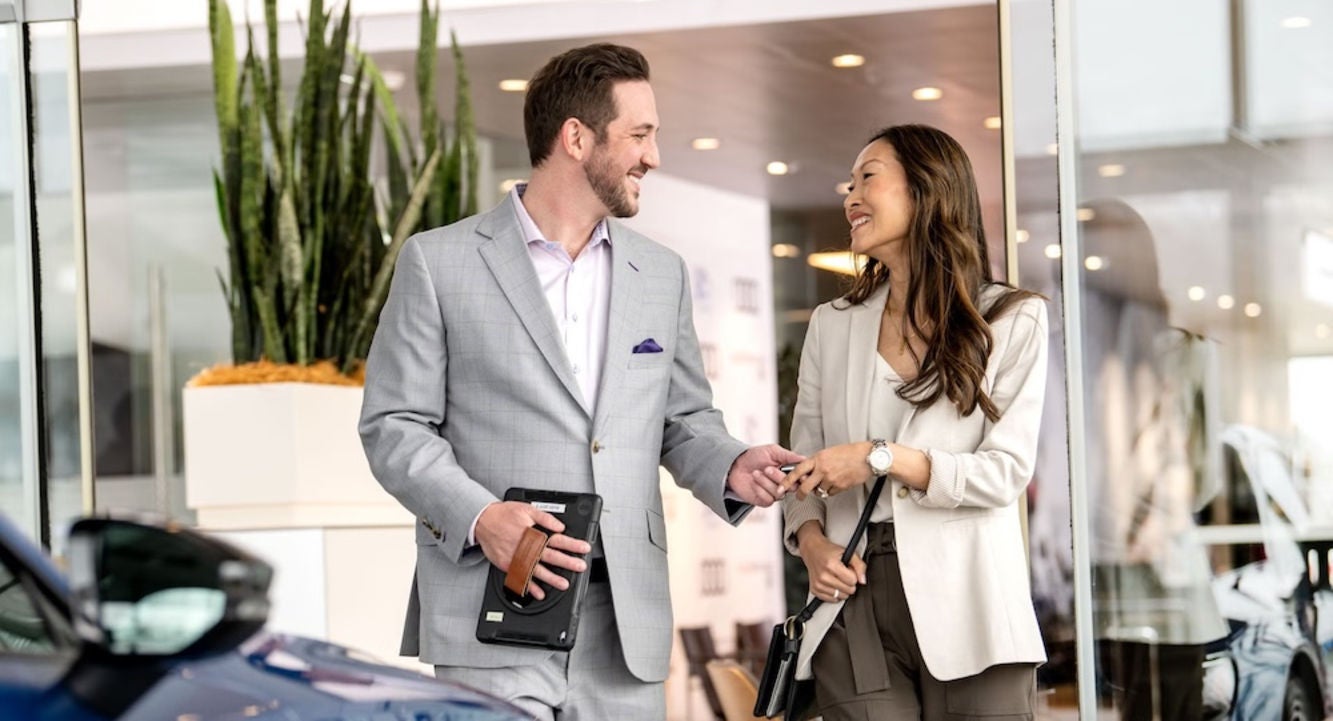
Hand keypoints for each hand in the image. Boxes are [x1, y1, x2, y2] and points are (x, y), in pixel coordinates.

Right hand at [475, 501, 591, 599]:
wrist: (482, 520)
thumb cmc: (504, 514)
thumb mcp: (527, 509)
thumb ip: (545, 518)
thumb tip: (560, 526)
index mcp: (533, 533)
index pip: (557, 539)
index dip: (572, 544)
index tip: (584, 548)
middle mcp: (525, 546)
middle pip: (550, 556)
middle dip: (567, 562)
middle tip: (580, 567)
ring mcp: (516, 557)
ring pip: (536, 570)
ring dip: (551, 578)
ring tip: (563, 584)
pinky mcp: (507, 565)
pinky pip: (520, 578)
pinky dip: (530, 587)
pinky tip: (539, 593)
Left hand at [727, 444, 804, 506]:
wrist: (735, 465)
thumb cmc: (753, 456)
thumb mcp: (772, 451)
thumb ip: (788, 455)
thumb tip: (804, 458)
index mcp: (788, 471)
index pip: (801, 477)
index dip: (800, 475)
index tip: (797, 472)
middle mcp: (784, 483)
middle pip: (792, 486)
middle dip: (779, 477)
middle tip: (767, 468)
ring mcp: (774, 493)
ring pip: (779, 493)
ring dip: (766, 482)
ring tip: (756, 473)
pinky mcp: (765, 501)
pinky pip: (769, 500)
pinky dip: (760, 490)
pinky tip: (753, 482)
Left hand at [781, 442, 873, 500]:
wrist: (867, 457)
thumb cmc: (850, 452)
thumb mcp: (828, 452)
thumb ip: (816, 462)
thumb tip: (807, 471)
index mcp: (818, 458)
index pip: (797, 471)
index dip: (787, 480)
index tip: (781, 487)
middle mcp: (823, 469)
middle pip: (805, 487)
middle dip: (800, 494)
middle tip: (799, 496)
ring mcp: (832, 479)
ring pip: (819, 492)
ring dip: (820, 490)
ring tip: (828, 482)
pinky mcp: (840, 487)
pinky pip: (830, 493)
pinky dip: (831, 491)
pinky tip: (836, 483)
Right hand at [796, 522, 864, 602]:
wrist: (813, 550)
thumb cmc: (829, 551)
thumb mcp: (848, 553)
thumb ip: (859, 565)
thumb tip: (863, 581)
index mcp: (831, 565)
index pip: (852, 581)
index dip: (853, 575)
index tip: (848, 570)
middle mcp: (823, 576)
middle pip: (848, 590)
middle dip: (849, 583)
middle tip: (843, 574)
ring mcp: (818, 584)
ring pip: (841, 596)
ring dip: (842, 589)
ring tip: (837, 578)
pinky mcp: (814, 590)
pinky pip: (832, 600)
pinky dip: (835, 594)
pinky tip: (832, 584)